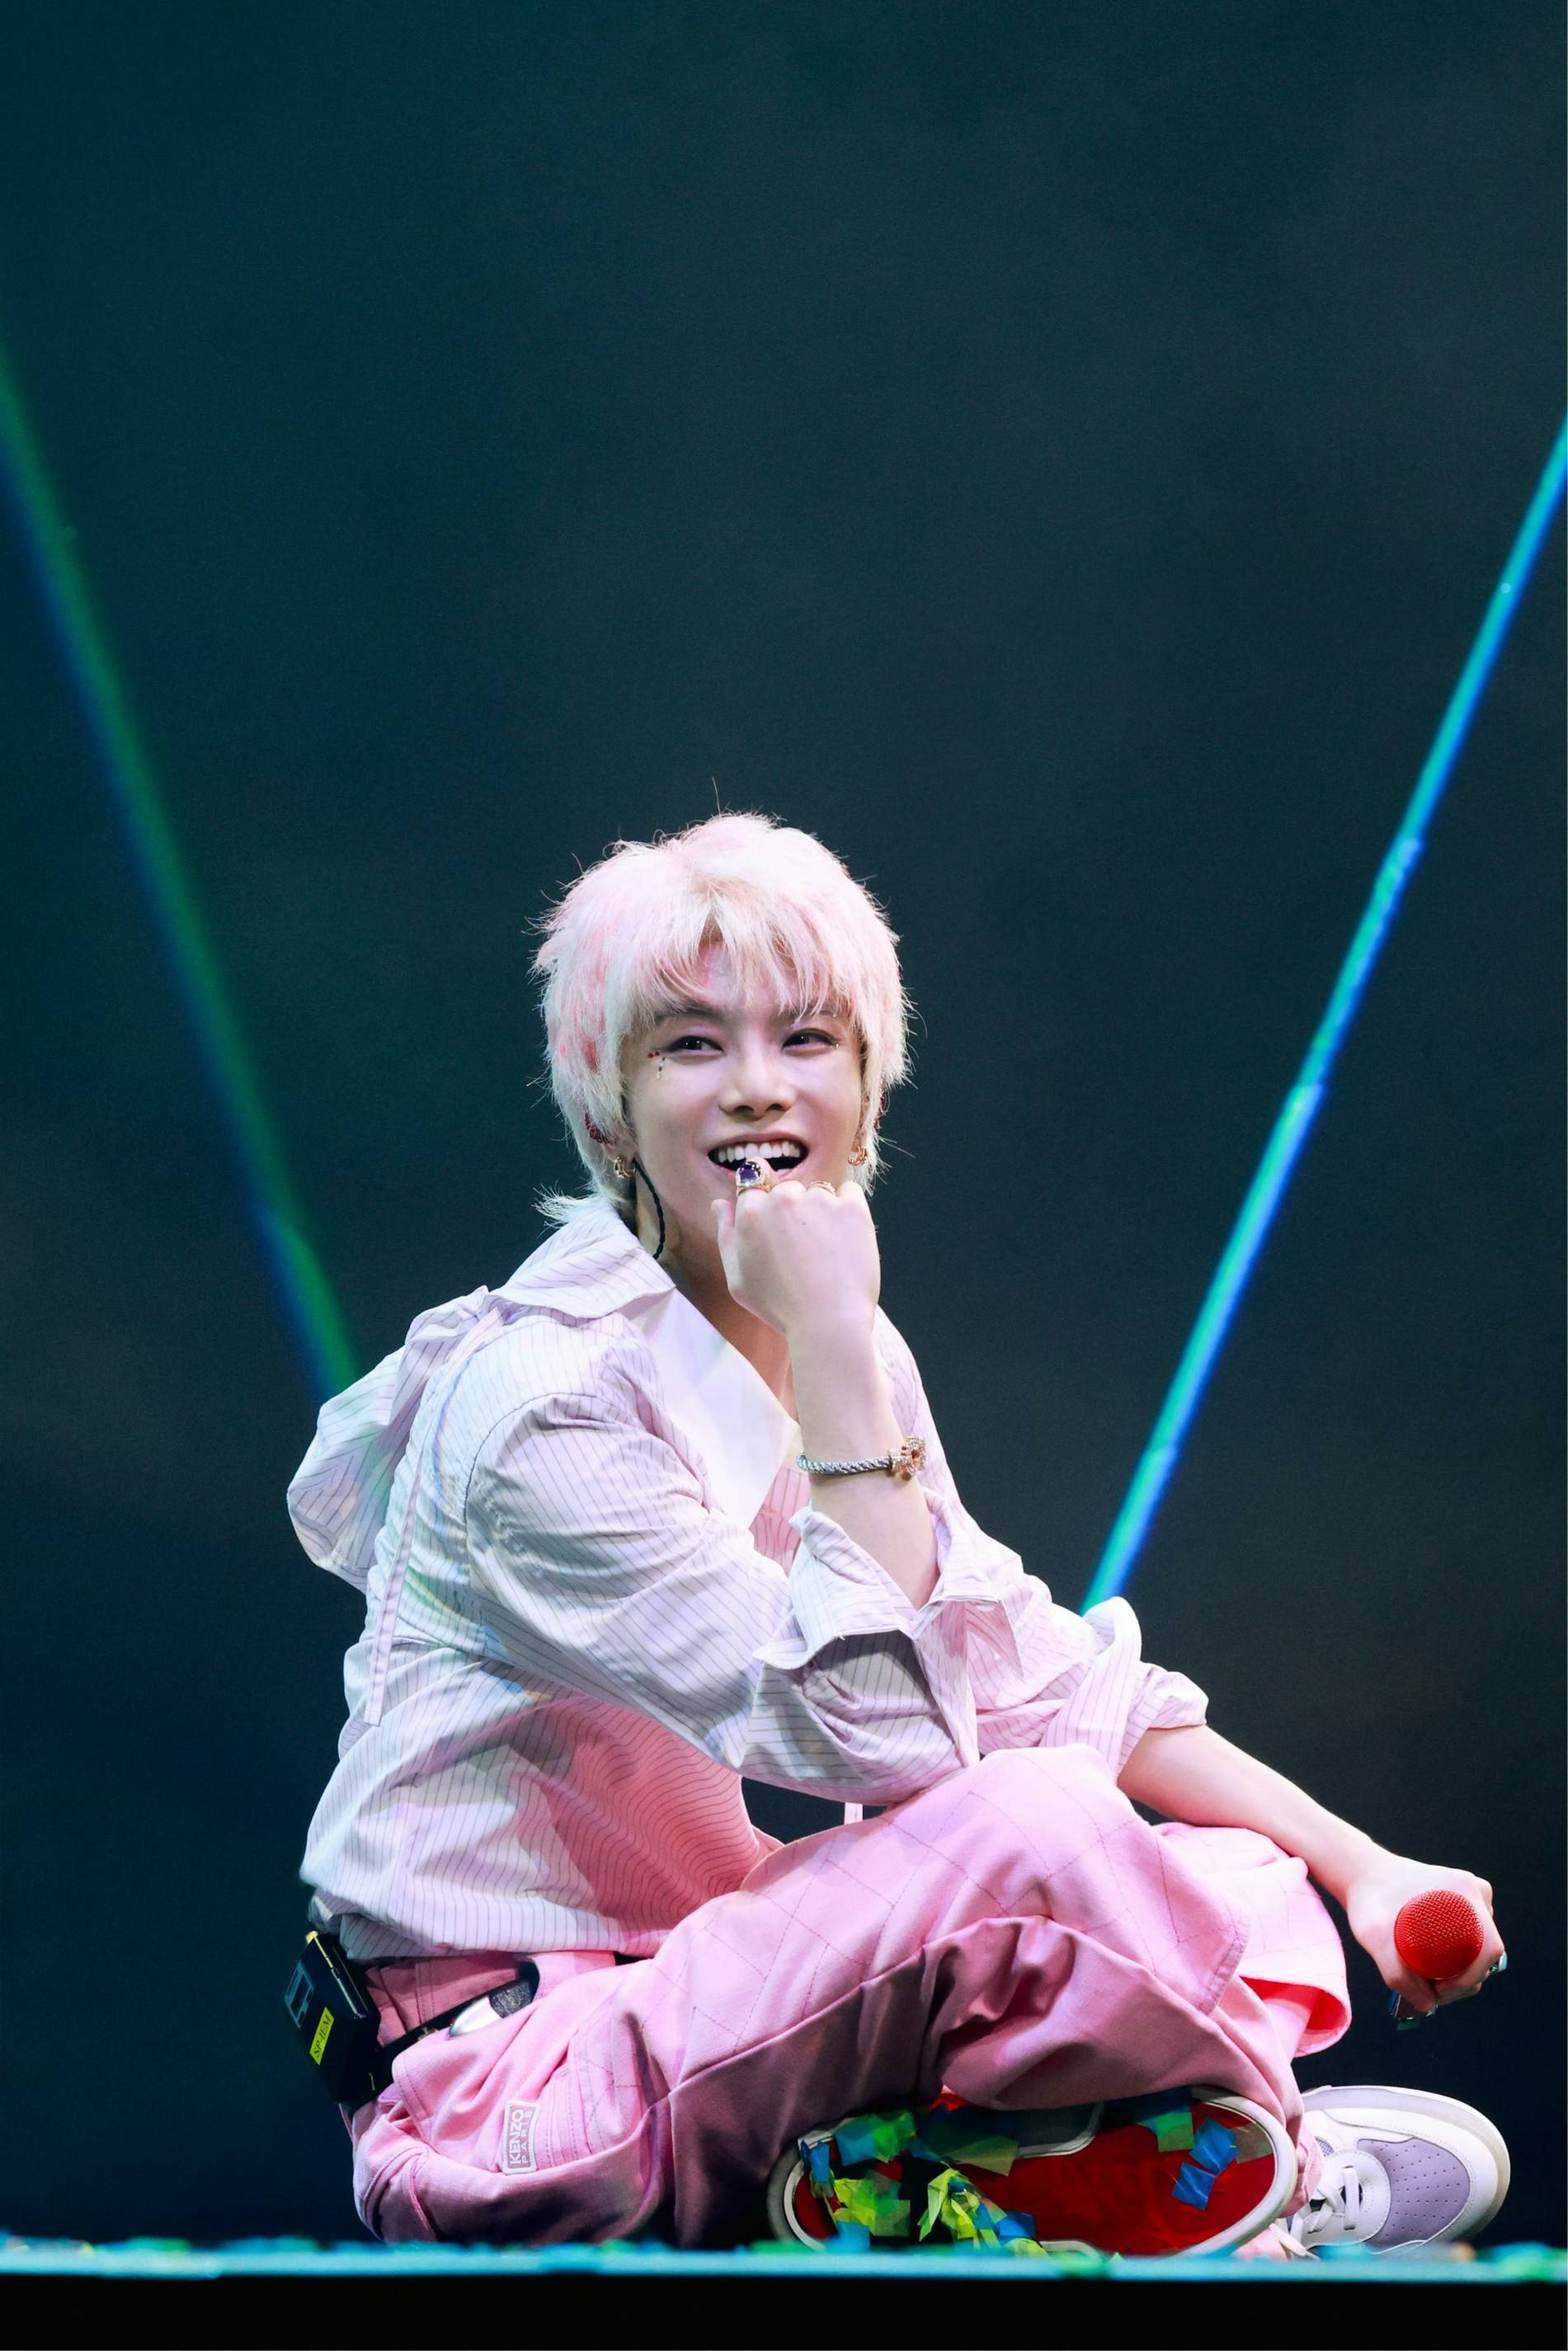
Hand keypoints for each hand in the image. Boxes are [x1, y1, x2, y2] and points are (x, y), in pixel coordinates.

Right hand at [711, 1170, 880, 1338]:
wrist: (828, 1323)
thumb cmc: (780, 1307)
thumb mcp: (738, 1280)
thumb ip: (726, 1235)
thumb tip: (720, 1203)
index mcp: (751, 1214)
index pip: (753, 1181)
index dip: (764, 1202)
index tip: (777, 1224)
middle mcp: (783, 1199)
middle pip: (787, 1189)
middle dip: (793, 1210)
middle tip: (803, 1248)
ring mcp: (819, 1199)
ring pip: (819, 1192)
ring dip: (821, 1212)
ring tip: (826, 1251)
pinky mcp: (851, 1206)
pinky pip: (849, 1192)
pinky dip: (848, 1210)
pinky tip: (845, 1239)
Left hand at [1342, 1853, 1504, 2018]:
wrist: (1361, 1874)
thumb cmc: (1368, 1899)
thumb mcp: (1373, 1935)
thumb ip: (1395, 1973)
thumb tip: (1427, 2005)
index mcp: (1466, 1891)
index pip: (1488, 1949)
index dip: (1469, 1979)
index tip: (1438, 1990)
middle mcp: (1475, 1892)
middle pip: (1485, 1952)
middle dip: (1463, 1980)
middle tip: (1431, 1991)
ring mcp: (1471, 1897)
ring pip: (1479, 1948)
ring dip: (1462, 1971)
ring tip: (1430, 1980)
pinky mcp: (1463, 1903)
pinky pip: (1472, 1939)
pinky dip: (1459, 1957)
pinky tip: (1436, 1966)